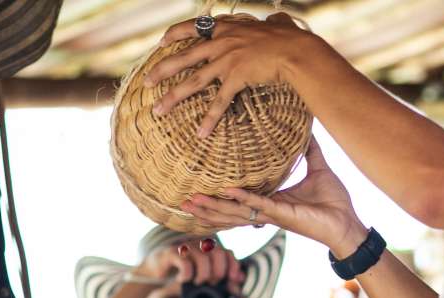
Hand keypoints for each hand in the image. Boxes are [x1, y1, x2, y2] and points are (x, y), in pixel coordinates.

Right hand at [135, 240, 246, 290]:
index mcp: (210, 247)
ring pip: (203, 258)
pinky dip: (187, 275)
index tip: (232, 280)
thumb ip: (223, 274)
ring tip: (198, 283)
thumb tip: (241, 278)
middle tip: (212, 283)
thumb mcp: (206, 273)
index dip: (233, 266)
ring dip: (203, 275)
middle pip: (218, 253)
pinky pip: (184, 262)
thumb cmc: (185, 270)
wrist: (157, 268)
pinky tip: (183, 280)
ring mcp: (185, 246)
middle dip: (218, 272)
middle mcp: (199, 243)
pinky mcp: (171, 252)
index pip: (228, 252)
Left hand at [145, 12, 322, 137]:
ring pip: (193, 82)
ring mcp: (226, 61)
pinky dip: (209, 119)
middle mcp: (221, 43)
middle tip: (147, 82)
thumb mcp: (278, 24)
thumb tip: (279, 19)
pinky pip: (219, 102)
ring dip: (173, 98)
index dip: (174, 35)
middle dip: (162, 71)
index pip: (192, 28)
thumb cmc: (290, 37)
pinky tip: (200, 133)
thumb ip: (273, 22)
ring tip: (158, 111)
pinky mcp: (236, 78)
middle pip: (183, 58)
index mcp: (226, 28)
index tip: (161, 43)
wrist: (296, 50)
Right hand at [181, 137, 369, 256]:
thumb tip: (308, 130)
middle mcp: (268, 211)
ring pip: (236, 211)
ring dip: (213, 207)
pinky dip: (242, 199)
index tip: (199, 191)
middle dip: (206, 207)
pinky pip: (258, 206)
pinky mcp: (283, 215)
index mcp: (272, 201)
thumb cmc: (335, 203)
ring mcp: (273, 215)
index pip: (240, 201)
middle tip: (182, 201)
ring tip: (190, 203)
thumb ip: (310, 151)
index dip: (219, 197)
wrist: (348, 223)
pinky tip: (226, 192)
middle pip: (230, 210)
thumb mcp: (319, 170)